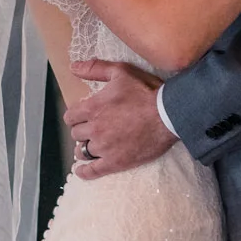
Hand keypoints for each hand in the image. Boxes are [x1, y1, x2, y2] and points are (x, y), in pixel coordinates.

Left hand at [65, 61, 174, 179]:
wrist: (169, 115)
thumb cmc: (146, 91)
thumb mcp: (121, 72)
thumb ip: (95, 69)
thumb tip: (73, 67)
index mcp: (93, 108)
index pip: (71, 117)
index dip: (76, 117)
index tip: (83, 117)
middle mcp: (94, 129)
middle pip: (76, 134)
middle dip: (82, 131)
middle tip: (92, 130)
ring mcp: (104, 147)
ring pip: (82, 152)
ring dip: (84, 149)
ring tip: (91, 147)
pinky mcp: (115, 162)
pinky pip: (93, 171)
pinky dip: (85, 172)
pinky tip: (82, 171)